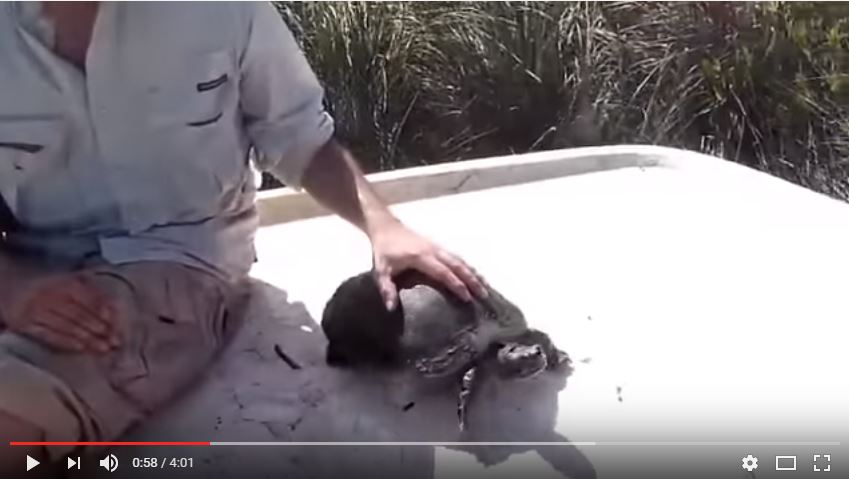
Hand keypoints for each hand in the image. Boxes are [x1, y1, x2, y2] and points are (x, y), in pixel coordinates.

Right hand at [0, 273, 119, 352]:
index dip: (100, 308)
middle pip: (78, 314)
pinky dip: (66, 342)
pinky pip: (48, 335)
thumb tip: (115, 308)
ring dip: (87, 338)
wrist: (12, 287)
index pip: (85, 296)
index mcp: (63, 283)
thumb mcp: (69, 281)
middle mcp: (50, 295)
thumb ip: (91, 291)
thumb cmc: (50, 286)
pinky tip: (81, 348)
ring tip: (103, 348)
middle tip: (115, 341)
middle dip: (99, 328)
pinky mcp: (25, 325)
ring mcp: (36, 311)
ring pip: (65, 326)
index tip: (114, 321)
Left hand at [370, 219, 487, 310]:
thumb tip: (392, 308)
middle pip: (457, 265)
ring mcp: (437, 246)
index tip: (467, 297)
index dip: (456, 284)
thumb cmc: (384, 249)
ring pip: (460, 259)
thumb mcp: (380, 270)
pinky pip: (456, 256)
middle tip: (484, 294)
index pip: (443, 272)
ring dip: (473, 272)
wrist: (386, 226)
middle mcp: (433, 250)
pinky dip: (467, 266)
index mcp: (421, 256)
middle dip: (472, 279)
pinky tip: (474, 275)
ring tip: (485, 286)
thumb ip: (386, 288)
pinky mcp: (438, 246)